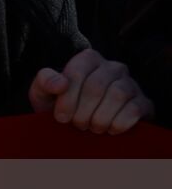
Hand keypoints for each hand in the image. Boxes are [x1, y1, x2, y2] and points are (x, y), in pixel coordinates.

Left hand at [28, 49, 152, 133]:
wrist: (80, 127)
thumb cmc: (60, 106)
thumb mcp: (43, 93)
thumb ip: (44, 82)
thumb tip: (60, 83)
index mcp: (88, 59)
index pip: (77, 72)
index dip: (67, 98)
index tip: (60, 117)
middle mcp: (112, 67)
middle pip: (96, 86)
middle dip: (82, 111)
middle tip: (77, 124)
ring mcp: (131, 84)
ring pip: (117, 95)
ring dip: (100, 118)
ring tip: (91, 127)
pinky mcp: (144, 102)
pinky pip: (134, 109)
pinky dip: (118, 123)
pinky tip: (109, 130)